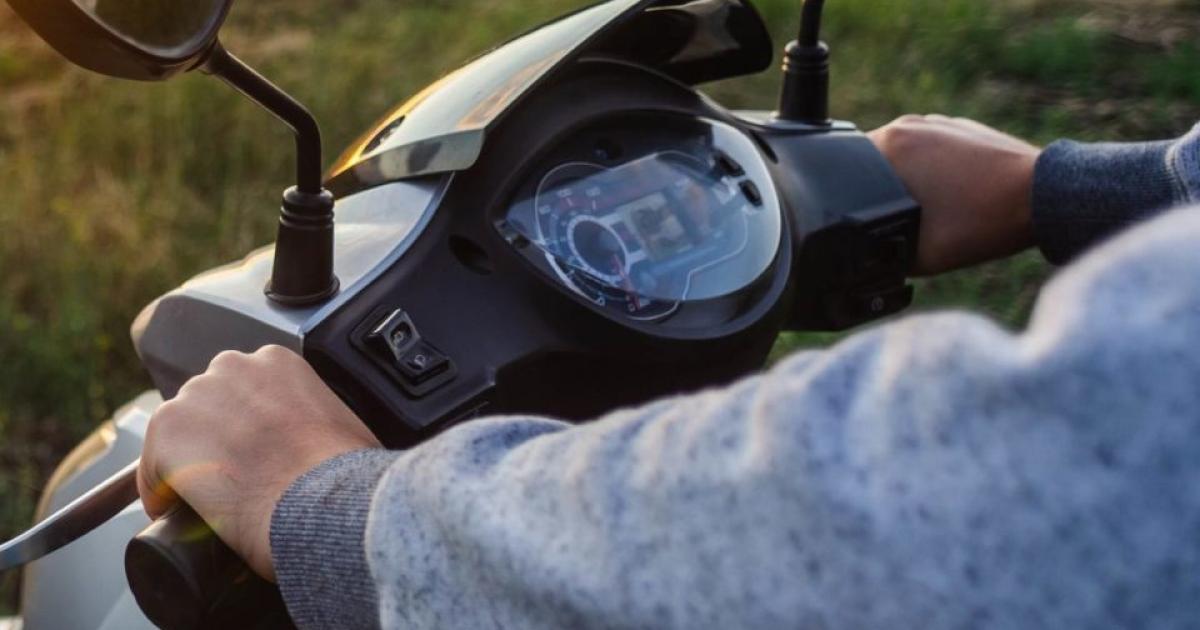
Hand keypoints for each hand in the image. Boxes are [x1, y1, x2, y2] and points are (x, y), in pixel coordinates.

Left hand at [137, 345, 381, 580]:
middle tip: (231, 477)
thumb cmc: (341, 471)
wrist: (320, 499)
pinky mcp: (166, 430)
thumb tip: (318, 448)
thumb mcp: (343, 425)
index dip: (243, 425)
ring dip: (186, 461)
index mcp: (277, 361)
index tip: (249, 452)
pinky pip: (150, 466)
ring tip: (205, 498)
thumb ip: (319, 421)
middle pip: (206, 404)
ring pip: (177, 432)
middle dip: (214, 438)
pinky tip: (175, 510)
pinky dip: (158, 490)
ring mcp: (196, 396)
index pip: (242, 389)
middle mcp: (232, 367)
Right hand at [868, 115, 1040, 274]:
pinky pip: (931, 152)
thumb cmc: (983, 222)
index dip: (851, 205)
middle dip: (878, 194)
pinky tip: (955, 197)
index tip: (869, 226)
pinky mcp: (960, 127)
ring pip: (901, 159)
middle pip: (870, 166)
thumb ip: (882, 256)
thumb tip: (864, 261)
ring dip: (907, 182)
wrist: (1044, 196)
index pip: (843, 175)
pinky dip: (934, 173)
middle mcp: (907, 125)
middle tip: (902, 223)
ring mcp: (936, 122)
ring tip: (934, 211)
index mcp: (889, 146)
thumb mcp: (920, 255)